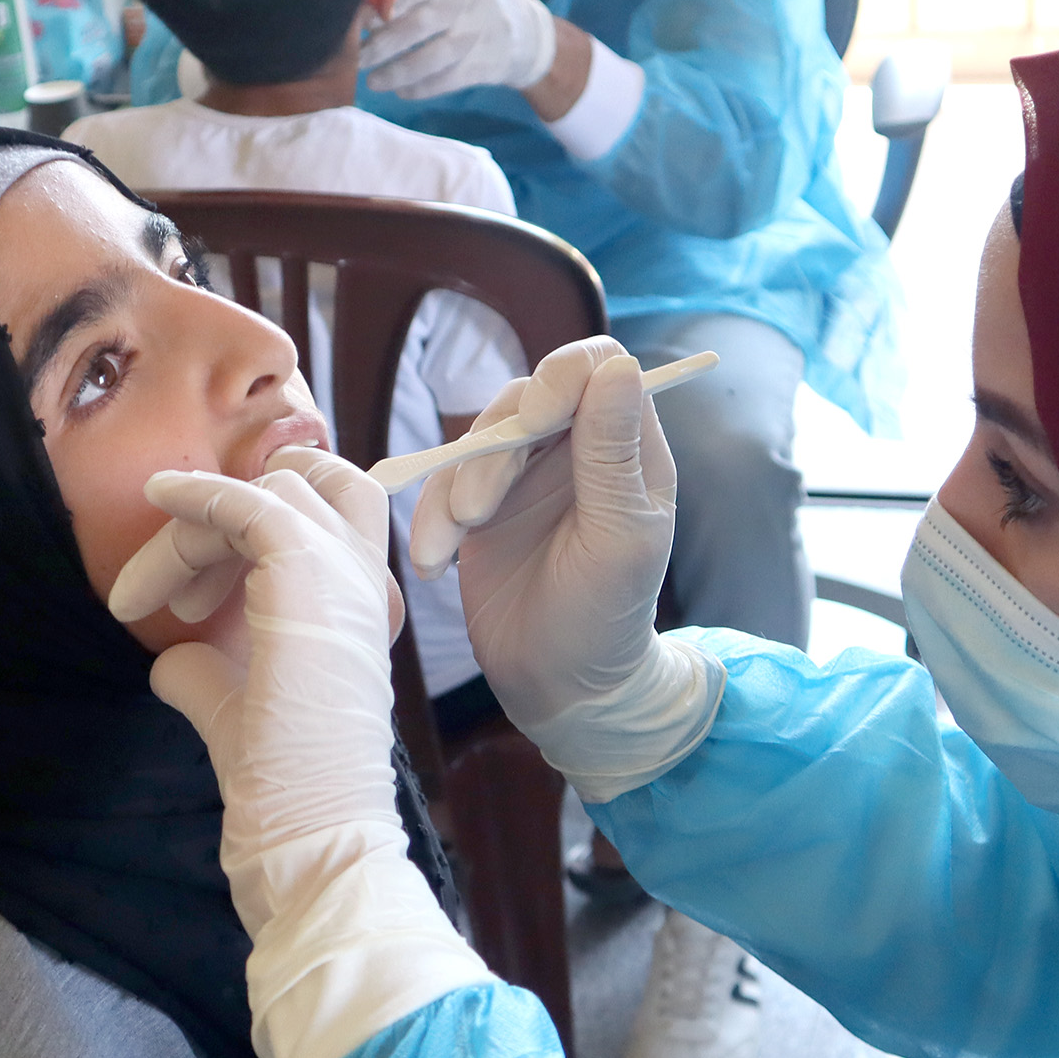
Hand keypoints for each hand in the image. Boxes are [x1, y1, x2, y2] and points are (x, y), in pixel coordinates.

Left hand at [109, 447, 403, 932]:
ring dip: (196, 529)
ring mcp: (343, 571)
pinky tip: (157, 495)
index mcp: (358, 610)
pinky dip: (198, 492)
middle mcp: (364, 582)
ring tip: (144, 597)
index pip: (317, 525)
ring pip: (271, 492)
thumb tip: (170, 661)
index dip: (242, 540)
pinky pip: (250, 501)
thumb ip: (208, 675)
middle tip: (168, 596)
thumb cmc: (283, 784)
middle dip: (229, 517)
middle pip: (306, 491)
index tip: (182, 602)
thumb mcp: (235, 711)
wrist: (310, 825)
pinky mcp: (307, 570)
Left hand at [360, 0, 557, 98]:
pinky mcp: (485, 65)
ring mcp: (479, 34)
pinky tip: (400, 91)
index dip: (386, 1)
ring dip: (398, 71)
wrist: (521, 32)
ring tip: (372, 81)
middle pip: (421, 23)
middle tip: (357, 57)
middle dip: (383, 43)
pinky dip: (420, 88)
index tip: (360, 20)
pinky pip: (447, 80)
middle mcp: (469, 0)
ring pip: (434, 56)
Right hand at [409, 340, 722, 798]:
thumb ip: (613, 455)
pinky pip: (445, 485)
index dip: (563, 375)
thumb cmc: (607, 620)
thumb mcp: (619, 541)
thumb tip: (617, 367)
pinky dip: (431, 519)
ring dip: (456, 485)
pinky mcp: (482, 509)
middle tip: (477, 510)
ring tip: (452, 540)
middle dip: (494, 449)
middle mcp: (576, 451)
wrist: (560, 690)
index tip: (535, 419)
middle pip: (526, 398)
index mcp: (627, 449)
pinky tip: (433, 564)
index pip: (598, 367)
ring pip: (479, 439)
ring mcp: (525, 477)